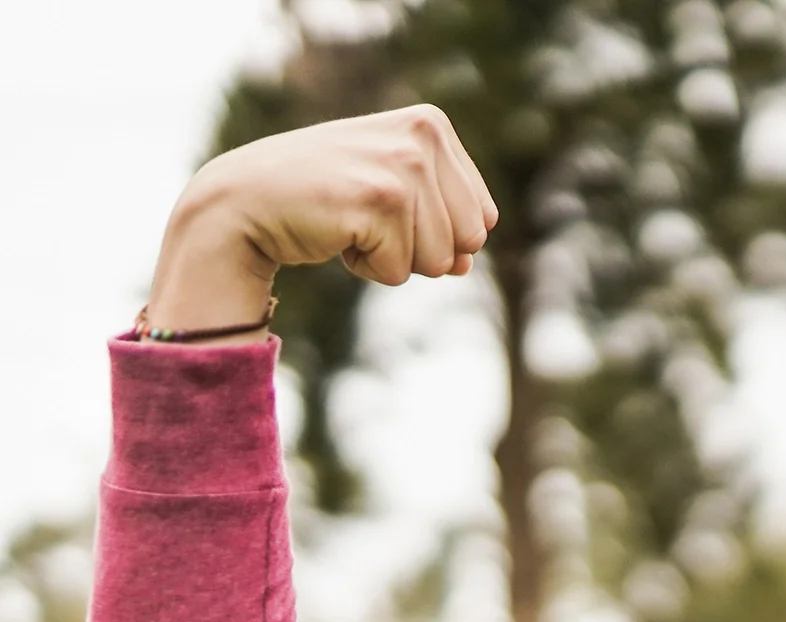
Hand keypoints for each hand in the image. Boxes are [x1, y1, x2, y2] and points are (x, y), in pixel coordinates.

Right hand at [145, 105, 499, 338]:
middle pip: (469, 241)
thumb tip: (465, 262)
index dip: (435, 231)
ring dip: (391, 258)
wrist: (241, 202)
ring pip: (437, 261)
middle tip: (363, 216)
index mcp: (431, 125)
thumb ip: (443, 223)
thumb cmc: (320, 198)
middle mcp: (422, 135)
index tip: (381, 204)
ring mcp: (402, 164)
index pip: (483, 218)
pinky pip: (400, 271)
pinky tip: (332, 232)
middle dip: (419, 248)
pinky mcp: (379, 199)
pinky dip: (365, 267)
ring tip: (346, 221)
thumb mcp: (392, 196)